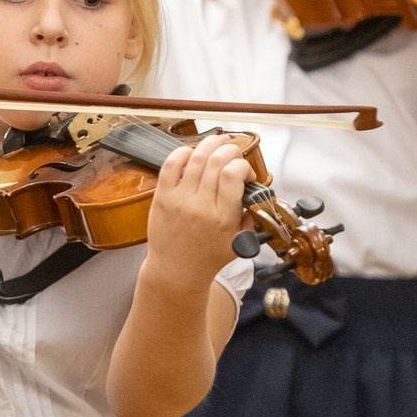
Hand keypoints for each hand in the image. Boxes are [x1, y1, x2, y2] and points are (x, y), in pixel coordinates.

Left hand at [140, 132, 254, 289]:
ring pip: (196, 158)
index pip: (233, 175)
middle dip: (230, 150)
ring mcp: (179, 200)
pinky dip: (182, 152)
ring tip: (219, 144)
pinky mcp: (162, 197)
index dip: (243, 165)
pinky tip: (192, 152)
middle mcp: (200, 206)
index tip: (246, 173)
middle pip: (216, 161)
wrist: (176, 272)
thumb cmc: (208, 258)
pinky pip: (170, 165)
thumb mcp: (238, 243)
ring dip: (211, 145)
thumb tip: (253, 193)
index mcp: (222, 218)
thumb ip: (249, 218)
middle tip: (234, 154)